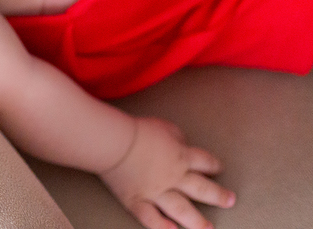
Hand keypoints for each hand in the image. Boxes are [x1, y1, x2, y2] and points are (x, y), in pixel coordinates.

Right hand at [100, 117, 235, 228]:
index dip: (213, 165)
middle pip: (201, 188)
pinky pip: (151, 217)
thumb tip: (181, 143)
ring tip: (208, 228)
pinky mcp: (137, 200)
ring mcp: (156, 191)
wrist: (115, 142)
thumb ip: (176, 137)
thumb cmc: (137, 130)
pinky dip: (161, 226)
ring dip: (197, 221)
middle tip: (229, 201)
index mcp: (180, 156)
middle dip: (217, 195)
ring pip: (181, 209)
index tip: (218, 169)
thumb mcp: (164, 126)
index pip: (204, 162)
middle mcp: (173, 177)